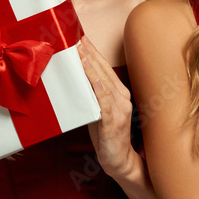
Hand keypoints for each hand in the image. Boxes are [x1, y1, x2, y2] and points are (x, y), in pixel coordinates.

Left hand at [78, 37, 136, 178]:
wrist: (119, 160)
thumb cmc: (107, 136)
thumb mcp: (97, 111)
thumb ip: (91, 96)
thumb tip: (75, 81)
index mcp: (120, 93)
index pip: (106, 69)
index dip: (94, 53)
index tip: (82, 39)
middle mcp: (123, 97)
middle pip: (105, 71)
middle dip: (90, 53)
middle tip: (77, 38)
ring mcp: (120, 108)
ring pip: (104, 82)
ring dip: (91, 66)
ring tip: (80, 52)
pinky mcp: (114, 120)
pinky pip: (104, 99)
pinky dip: (97, 85)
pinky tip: (90, 76)